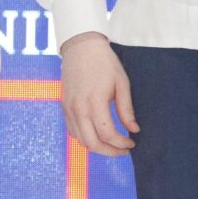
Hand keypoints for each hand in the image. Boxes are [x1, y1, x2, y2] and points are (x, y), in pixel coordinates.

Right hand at [60, 32, 138, 155]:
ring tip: (112, 144)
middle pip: (92, 143)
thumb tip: (133, 130)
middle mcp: (78, 108)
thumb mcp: (122, 83)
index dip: (121, 143)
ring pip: (80, 140)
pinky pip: (73, 131)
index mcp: (95, 101)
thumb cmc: (104, 62)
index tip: (132, 142)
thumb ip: (126, 109)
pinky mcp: (64, 106)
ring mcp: (69, 108)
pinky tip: (98, 135)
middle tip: (123, 150)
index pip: (107, 134)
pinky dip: (85, 138)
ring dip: (97, 147)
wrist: (81, 47)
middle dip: (109, 151)